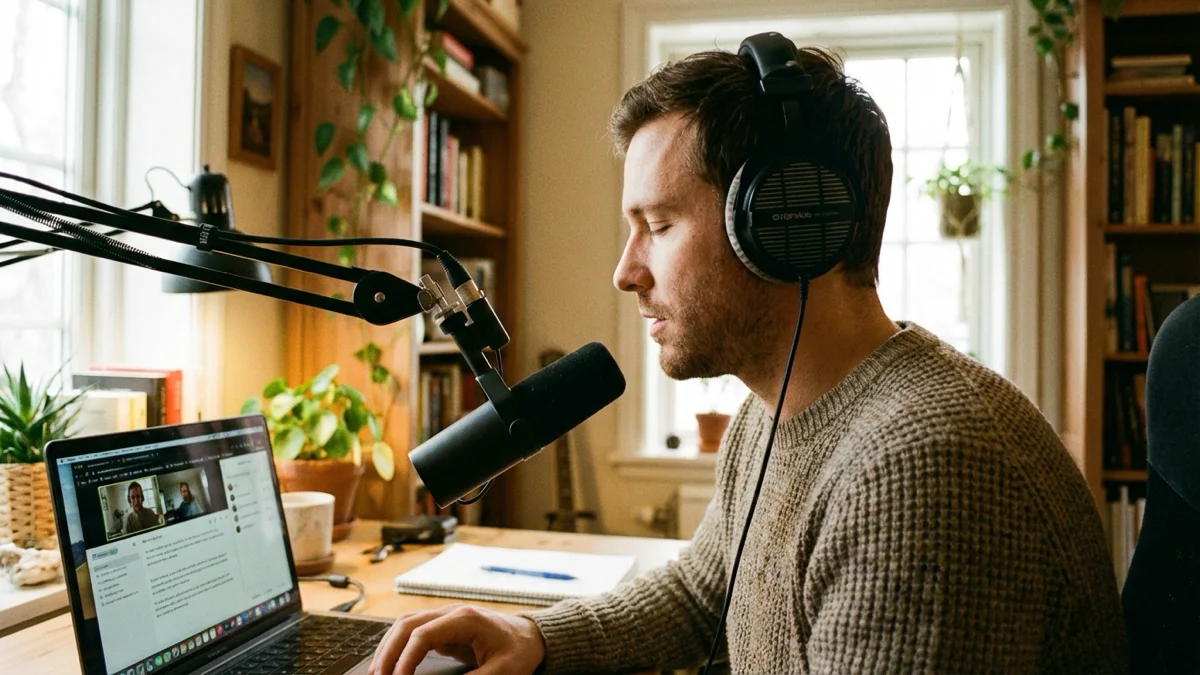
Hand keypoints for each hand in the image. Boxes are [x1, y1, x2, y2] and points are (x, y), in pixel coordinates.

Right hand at [368, 604, 544, 674]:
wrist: (531, 637)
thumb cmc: (519, 652)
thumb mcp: (502, 672)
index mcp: (466, 618)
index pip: (423, 633)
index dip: (405, 659)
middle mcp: (451, 612)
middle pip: (407, 624)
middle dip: (388, 652)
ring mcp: (446, 617)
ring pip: (405, 624)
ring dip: (388, 647)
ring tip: (377, 673)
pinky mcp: (443, 627)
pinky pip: (413, 632)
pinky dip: (398, 646)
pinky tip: (390, 664)